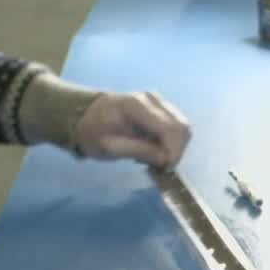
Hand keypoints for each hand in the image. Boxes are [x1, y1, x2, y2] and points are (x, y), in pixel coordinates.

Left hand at [72, 91, 191, 167]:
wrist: (85, 115)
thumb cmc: (93, 132)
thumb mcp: (109, 147)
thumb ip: (139, 151)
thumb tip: (165, 159)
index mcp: (137, 106)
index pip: (170, 130)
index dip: (173, 152)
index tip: (163, 169)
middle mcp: (152, 99)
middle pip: (182, 128)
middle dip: (175, 151)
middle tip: (158, 166)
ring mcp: (158, 101)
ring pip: (183, 127)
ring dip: (174, 147)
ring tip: (154, 157)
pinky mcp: (161, 106)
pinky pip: (177, 126)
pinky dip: (172, 142)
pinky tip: (155, 148)